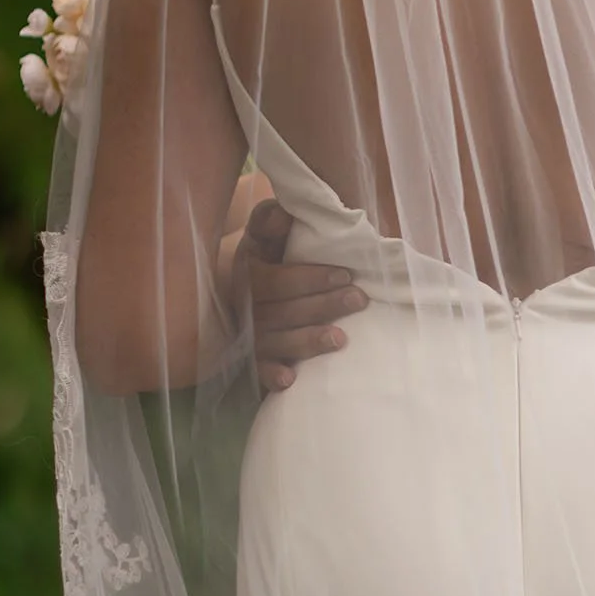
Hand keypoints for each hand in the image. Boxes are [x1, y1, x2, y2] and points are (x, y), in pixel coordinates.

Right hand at [240, 198, 367, 392]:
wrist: (235, 289)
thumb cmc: (265, 258)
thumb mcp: (264, 236)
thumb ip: (271, 221)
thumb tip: (284, 215)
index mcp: (246, 273)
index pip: (275, 280)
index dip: (309, 279)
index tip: (345, 274)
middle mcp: (242, 307)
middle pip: (281, 312)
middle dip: (322, 306)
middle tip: (359, 300)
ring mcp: (246, 335)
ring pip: (274, 342)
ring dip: (306, 342)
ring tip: (340, 339)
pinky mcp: (252, 360)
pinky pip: (257, 371)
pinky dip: (270, 376)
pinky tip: (288, 380)